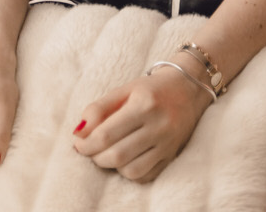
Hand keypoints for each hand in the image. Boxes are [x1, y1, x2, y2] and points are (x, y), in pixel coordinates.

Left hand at [72, 63, 211, 183]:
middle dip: (96, 157)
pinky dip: (130, 172)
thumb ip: (100, 108)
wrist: (188, 89)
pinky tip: (126, 158)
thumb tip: (78, 131)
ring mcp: (167, 144)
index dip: (86, 144)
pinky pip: (145, 176)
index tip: (78, 144)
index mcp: (144, 104)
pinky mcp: (172, 156)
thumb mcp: (125, 89)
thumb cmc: (151, 89)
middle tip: (91, 149)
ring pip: (130, 170)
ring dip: (112, 166)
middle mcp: (159, 125)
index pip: (107, 134)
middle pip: (117, 155)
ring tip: (109, 152)